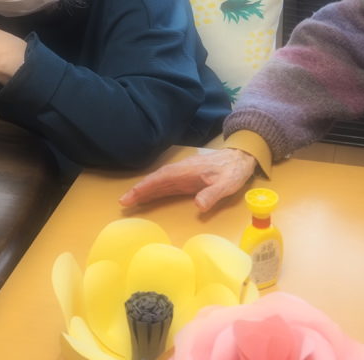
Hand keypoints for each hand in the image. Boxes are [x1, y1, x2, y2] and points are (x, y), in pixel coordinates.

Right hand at [119, 149, 256, 211]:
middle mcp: (181, 171)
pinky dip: (155, 190)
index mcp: (187, 171)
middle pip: (156, 179)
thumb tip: (197, 206)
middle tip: (123, 202)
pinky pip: (167, 184)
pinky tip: (148, 197)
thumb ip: (213, 194)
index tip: (131, 196)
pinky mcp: (186, 179)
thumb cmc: (233, 171)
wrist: (240, 158)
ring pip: (159, 181)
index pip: (161, 178)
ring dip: (145, 190)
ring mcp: (183, 174)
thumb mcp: (227, 185)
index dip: (145, 187)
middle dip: (139, 190)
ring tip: (130, 201)